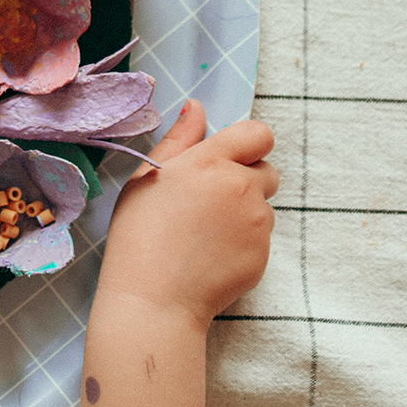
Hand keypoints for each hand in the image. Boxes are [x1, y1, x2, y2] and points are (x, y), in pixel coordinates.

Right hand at [99, 100, 277, 330]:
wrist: (154, 299)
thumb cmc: (139, 235)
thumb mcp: (148, 178)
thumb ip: (179, 140)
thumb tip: (197, 107)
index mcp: (211, 162)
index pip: (258, 134)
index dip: (248, 144)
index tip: (228, 161)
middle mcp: (241, 187)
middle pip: (267, 170)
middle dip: (246, 180)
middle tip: (209, 203)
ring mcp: (257, 223)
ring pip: (263, 207)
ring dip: (244, 213)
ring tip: (205, 234)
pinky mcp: (263, 254)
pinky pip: (260, 239)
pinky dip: (243, 243)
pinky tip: (211, 255)